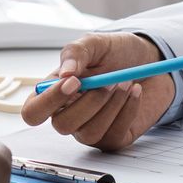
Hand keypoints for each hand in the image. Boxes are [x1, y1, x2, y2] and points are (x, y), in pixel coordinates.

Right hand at [18, 32, 172, 150]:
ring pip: (89, 133)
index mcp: (54, 92)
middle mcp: (68, 114)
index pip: (33, 112)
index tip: (75, 82)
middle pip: (62, 126)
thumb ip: (76, 52)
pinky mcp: (112, 139)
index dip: (49, 101)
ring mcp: (89, 129)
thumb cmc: (116, 53)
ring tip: (126, 82)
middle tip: (110, 81)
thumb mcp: (94, 43)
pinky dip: (128, 111)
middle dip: (90, 103)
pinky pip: (114, 136)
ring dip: (111, 106)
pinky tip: (135, 92)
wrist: (149, 61)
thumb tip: (65, 74)